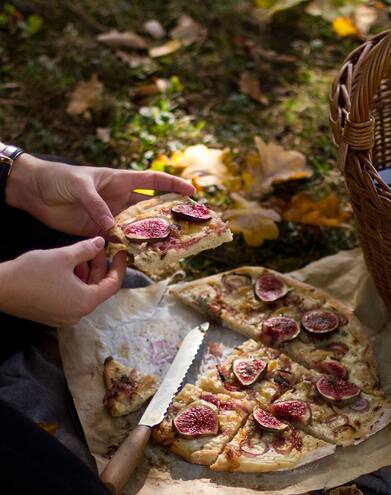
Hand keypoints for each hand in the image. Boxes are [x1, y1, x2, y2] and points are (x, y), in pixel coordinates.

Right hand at [0, 237, 126, 325]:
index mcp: (86, 302)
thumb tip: (100, 243)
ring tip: (80, 254)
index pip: (113, 285)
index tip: (122, 253)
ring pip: (84, 293)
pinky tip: (68, 267)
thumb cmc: (32, 272)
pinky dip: (75, 283)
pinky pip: (71, 298)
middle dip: (99, 267)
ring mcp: (65, 317)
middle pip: (98, 289)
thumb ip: (86, 249)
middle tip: (98, 247)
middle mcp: (78, 314)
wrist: (1, 289)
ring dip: (86, 274)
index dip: (120, 267)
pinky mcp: (53, 315)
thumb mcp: (63, 256)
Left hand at [6, 154, 193, 236]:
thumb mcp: (79, 186)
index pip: (152, 181)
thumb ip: (96, 205)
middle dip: (169, 215)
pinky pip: (119, 241)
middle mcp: (120, 199)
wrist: (36, 192)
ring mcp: (111, 216)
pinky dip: (129, 248)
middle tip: (188, 225)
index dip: (172, 185)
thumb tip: (111, 226)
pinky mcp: (100, 231)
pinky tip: (140, 256)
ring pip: (137, 228)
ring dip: (150, 236)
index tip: (191, 191)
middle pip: (150, 208)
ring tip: (169, 246)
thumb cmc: (59, 179)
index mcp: (119, 180)